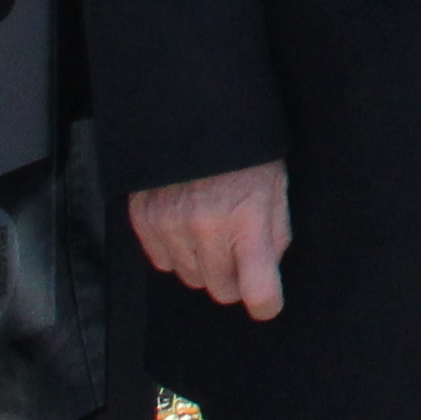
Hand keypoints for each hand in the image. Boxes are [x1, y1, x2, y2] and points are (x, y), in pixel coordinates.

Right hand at [130, 160, 290, 318]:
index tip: (267, 303)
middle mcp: (206, 228)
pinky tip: (187, 224)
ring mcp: (170, 226)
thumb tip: (267, 272)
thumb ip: (276, 235)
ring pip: (190, 278)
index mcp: (247, 220)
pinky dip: (176, 251)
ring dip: (204, 263)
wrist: (195, 116)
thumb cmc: (245, 153)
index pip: (257, 289)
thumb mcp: (277, 188)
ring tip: (212, 228)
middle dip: (234, 277)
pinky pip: (162, 263)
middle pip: (221, 290)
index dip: (266, 303)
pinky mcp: (144, 220)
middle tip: (238, 249)